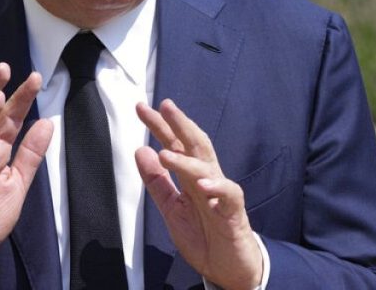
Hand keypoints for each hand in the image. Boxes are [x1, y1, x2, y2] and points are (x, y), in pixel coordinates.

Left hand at [135, 99, 262, 289]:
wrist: (228, 269)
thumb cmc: (205, 237)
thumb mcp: (172, 209)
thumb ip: (157, 182)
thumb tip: (141, 151)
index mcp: (191, 178)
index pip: (175, 145)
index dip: (160, 127)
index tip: (142, 109)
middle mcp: (207, 180)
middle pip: (195, 146)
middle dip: (180, 125)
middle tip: (165, 106)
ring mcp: (221, 194)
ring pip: (207, 168)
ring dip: (187, 160)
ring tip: (166, 154)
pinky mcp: (234, 212)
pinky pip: (229, 195)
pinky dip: (217, 188)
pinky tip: (203, 184)